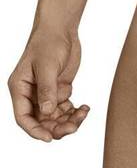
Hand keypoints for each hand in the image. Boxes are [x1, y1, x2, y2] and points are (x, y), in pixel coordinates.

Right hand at [7, 26, 89, 141]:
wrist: (61, 29)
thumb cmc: (48, 42)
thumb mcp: (47, 66)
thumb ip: (47, 90)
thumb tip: (47, 113)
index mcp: (20, 89)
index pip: (23, 117)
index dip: (35, 131)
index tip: (49, 138)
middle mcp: (31, 94)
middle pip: (41, 121)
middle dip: (57, 127)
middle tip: (74, 126)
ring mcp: (46, 93)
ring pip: (55, 118)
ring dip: (69, 120)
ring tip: (83, 113)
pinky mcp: (59, 90)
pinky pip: (65, 109)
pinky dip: (75, 112)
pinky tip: (85, 107)